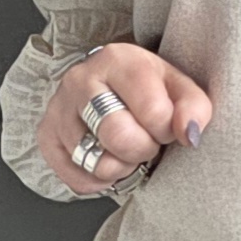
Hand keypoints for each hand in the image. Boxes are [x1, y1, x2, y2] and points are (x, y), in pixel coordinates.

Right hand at [36, 41, 213, 198]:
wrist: (110, 85)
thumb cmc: (147, 88)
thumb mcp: (178, 87)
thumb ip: (194, 108)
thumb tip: (190, 134)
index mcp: (118, 60)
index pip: (153, 112)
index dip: (167, 130)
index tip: (165, 125)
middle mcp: (80, 80)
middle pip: (118, 137)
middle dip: (142, 149)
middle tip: (146, 141)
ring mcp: (58, 108)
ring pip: (96, 163)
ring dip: (121, 167)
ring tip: (125, 149)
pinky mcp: (46, 137)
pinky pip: (76, 179)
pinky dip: (98, 180)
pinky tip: (106, 158)